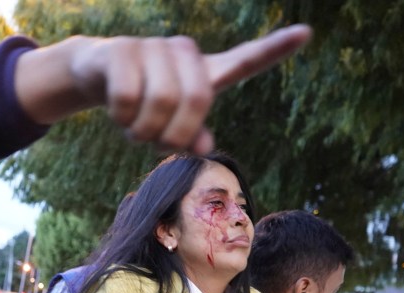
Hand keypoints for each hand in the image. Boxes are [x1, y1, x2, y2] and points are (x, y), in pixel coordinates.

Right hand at [15, 25, 311, 152]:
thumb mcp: (170, 127)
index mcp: (204, 74)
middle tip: (155, 145)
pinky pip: (128, 98)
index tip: (306, 33)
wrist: (97, 76)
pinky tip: (116, 114)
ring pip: (161, 102)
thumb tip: (205, 148)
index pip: (245, 61)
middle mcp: (185, 54)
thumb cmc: (144, 106)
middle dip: (174, 135)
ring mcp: (154, 47)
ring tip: (134, 130)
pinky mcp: (123, 49)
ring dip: (142, 132)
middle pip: (197, 100)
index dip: (273, 50)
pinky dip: (121, 119)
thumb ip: (191, 137)